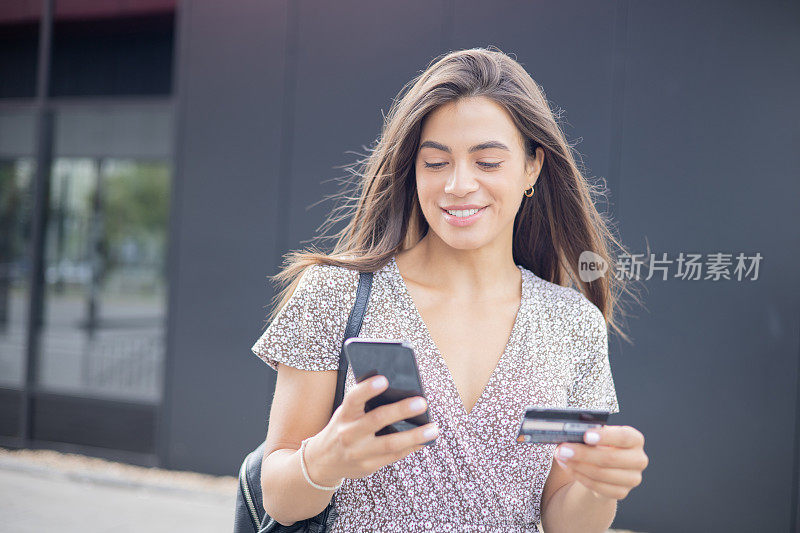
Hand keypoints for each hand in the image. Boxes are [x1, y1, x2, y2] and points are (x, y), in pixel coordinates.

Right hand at [303, 375, 438, 485]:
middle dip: (401, 410)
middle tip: (422, 402)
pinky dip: (411, 447)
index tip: (384, 379)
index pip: (353, 399)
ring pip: (390, 444)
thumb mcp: (346, 413)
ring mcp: (358, 452)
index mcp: (344, 415)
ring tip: (434, 429)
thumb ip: (365, 405)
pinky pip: (393, 457)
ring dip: (414, 436)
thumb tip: (401, 394)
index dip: (368, 389)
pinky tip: (425, 440)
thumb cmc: (343, 427)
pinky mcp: (367, 467)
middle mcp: (349, 434)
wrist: (322, 461)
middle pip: (377, 420)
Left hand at [553, 425, 647, 500]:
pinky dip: (580, 476)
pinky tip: (568, 468)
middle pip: (610, 458)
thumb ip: (588, 433)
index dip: (605, 436)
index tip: (585, 435)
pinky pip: (597, 487)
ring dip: (577, 466)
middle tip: (563, 449)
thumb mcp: (598, 435)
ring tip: (562, 457)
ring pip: (601, 474)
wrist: (604, 466)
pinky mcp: (622, 492)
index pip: (623, 437)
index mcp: (635, 439)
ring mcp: (632, 478)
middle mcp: (639, 459)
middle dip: (583, 454)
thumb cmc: (600, 445)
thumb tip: (569, 435)